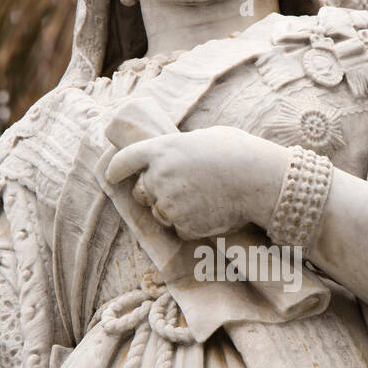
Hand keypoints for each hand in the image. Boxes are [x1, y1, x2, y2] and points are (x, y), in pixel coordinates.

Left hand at [105, 126, 287, 240]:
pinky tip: (210, 213)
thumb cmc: (237, 152)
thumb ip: (181, 148)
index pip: (125, 160)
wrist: (256, 179)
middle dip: (152, 194)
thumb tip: (177, 156)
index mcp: (161, 149)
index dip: (115, 169)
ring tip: (202, 200)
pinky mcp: (183, 225)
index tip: (111, 176)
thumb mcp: (204, 137)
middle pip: (140, 193)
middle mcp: (158, 176)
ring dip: (174, 211)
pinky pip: (179, 229)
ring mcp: (169, 203)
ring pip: (160, 214)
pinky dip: (191, 226)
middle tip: (177, 191)